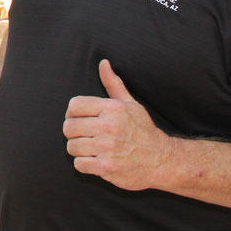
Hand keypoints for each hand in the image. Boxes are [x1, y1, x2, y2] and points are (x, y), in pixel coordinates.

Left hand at [63, 60, 174, 190]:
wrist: (161, 159)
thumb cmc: (142, 130)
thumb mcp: (130, 104)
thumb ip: (113, 84)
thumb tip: (103, 63)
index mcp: (112, 108)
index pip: (74, 105)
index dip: (72, 113)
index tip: (80, 119)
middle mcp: (109, 126)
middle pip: (69, 127)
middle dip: (73, 133)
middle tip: (84, 136)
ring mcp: (107, 148)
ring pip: (72, 147)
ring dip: (78, 150)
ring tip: (90, 149)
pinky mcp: (106, 167)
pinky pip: (79, 164)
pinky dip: (84, 164)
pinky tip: (95, 161)